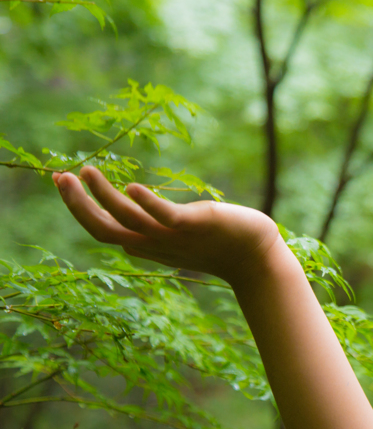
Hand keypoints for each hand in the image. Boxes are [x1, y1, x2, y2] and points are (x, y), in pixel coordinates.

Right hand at [54, 166, 280, 285]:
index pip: (103, 230)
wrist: (257, 257)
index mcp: (148, 246)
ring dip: (101, 197)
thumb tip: (130, 234)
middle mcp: (155, 245)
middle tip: (59, 177)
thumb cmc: (221, 246)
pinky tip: (130, 187)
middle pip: (103, 229)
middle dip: (77, 205)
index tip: (65, 181)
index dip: (79, 209)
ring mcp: (172, 238)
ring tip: (85, 171)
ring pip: (127, 220)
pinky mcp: (194, 226)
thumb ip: (154, 235)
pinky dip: (145, 204)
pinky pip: (163, 217)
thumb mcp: (179, 242)